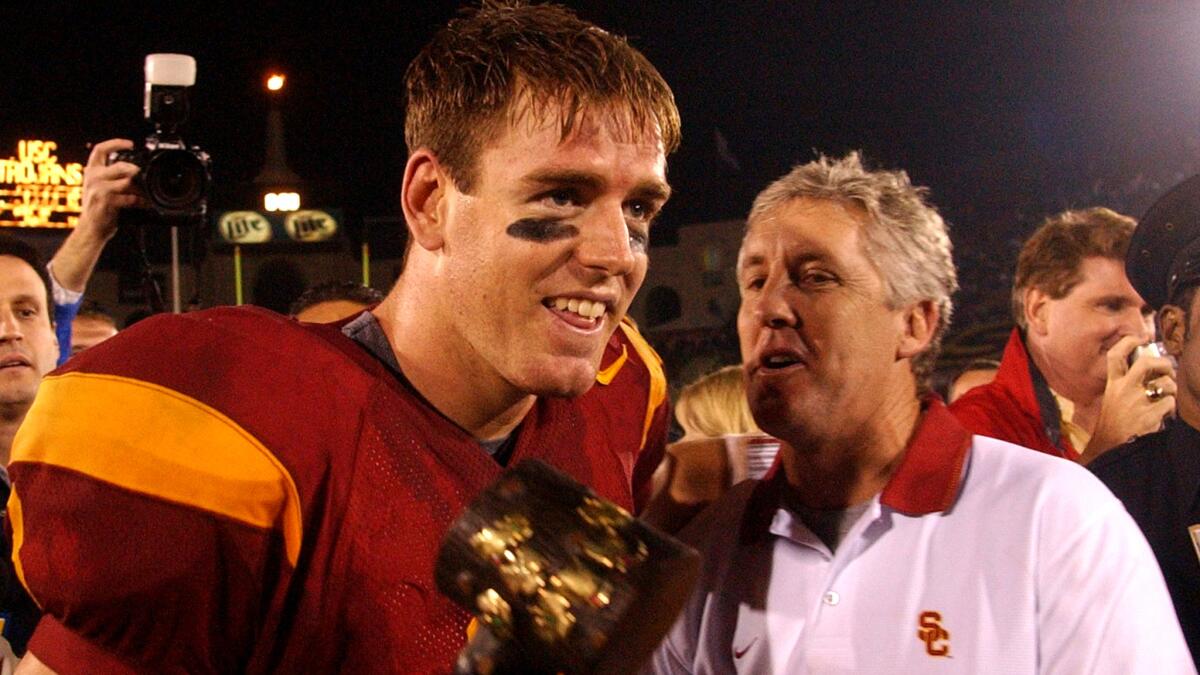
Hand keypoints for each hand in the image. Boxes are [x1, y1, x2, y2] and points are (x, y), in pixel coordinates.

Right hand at [78, 138, 142, 241]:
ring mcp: (97, 189)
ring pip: (126, 182)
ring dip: (140, 189)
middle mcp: (93, 177)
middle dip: (135, 171)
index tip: (130, 144)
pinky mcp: (104, 201)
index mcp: (92, 171)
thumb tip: (136, 171)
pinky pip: (128, 197)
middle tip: (142, 176)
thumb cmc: (100, 208)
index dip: (115, 143)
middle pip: (119, 166)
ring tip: (145, 194)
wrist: (90, 228)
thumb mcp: (102, 187)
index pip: (100, 149)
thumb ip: (114, 177)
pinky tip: (144, 204)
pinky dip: (139, 201)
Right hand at [1082, 335, 1176, 462]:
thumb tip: (1149, 371)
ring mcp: (1137, 402)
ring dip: (1172, 388)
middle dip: (1163, 363)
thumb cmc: (1114, 421)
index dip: (1129, 342)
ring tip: (1167, 396)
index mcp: (1112, 383)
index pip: (1116, 355)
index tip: (1140, 338)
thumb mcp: (1112, 397)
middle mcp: (1123, 389)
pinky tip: (1164, 413)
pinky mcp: (1149, 415)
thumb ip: (1125, 382)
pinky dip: (1171, 407)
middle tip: (1167, 369)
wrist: (1111, 445)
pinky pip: (1170, 402)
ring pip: (1166, 384)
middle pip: (1146, 363)